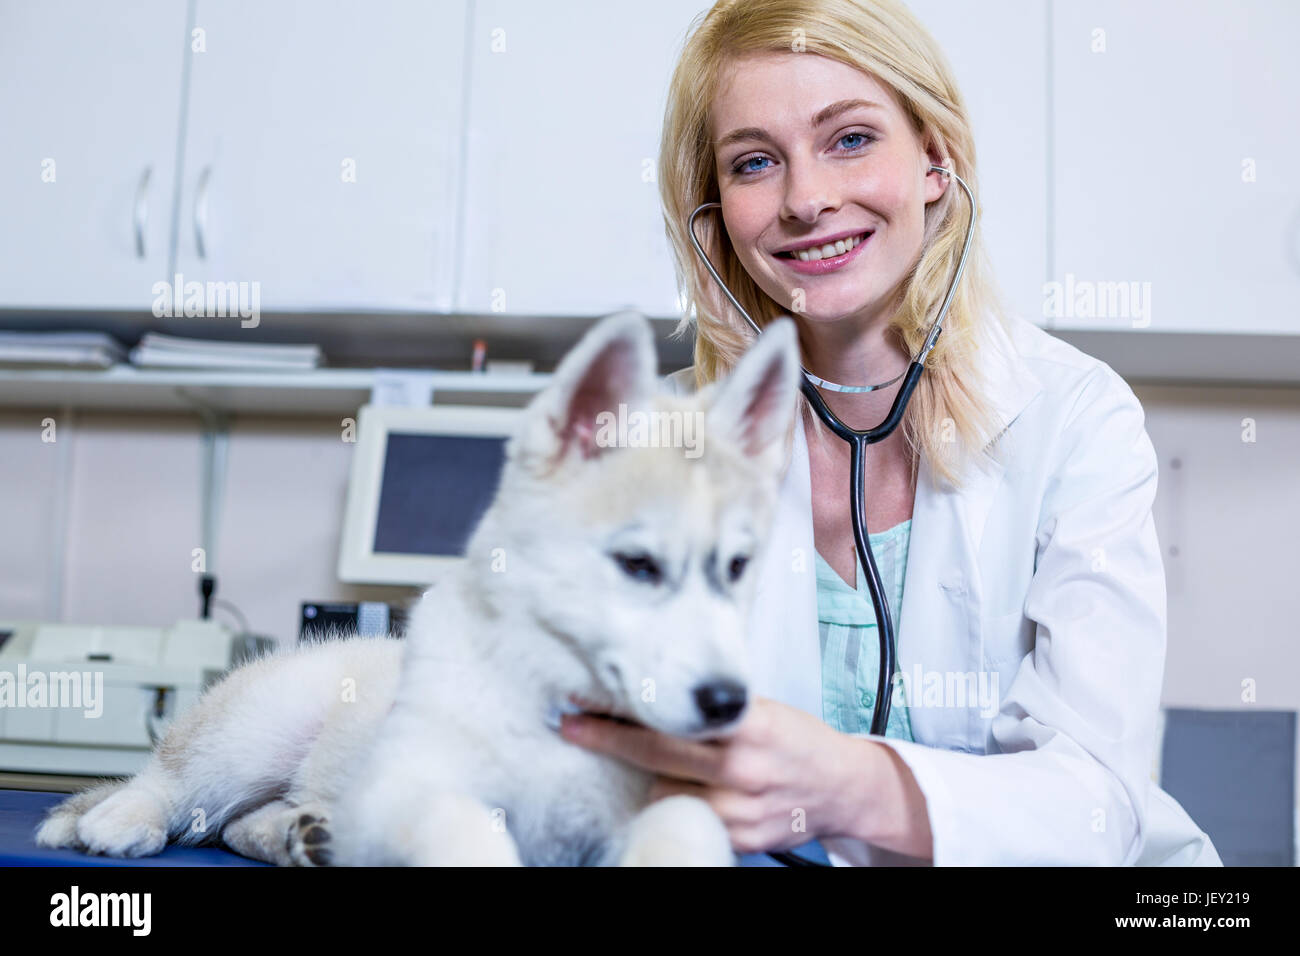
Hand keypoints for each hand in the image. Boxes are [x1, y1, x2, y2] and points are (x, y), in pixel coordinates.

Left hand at [559, 694, 874, 853]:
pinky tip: (685, 789)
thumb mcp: (762, 710)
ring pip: (664, 792)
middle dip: (610, 739)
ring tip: (659, 762)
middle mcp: (742, 768)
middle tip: (574, 727)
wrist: (842, 787)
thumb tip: (651, 699)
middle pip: (657, 753)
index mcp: (748, 725)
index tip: (585, 705)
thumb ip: (713, 712)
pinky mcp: (738, 839)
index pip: (673, 717)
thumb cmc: (796, 741)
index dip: (624, 713)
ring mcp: (738, 809)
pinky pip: (687, 818)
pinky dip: (678, 803)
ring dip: (653, 777)